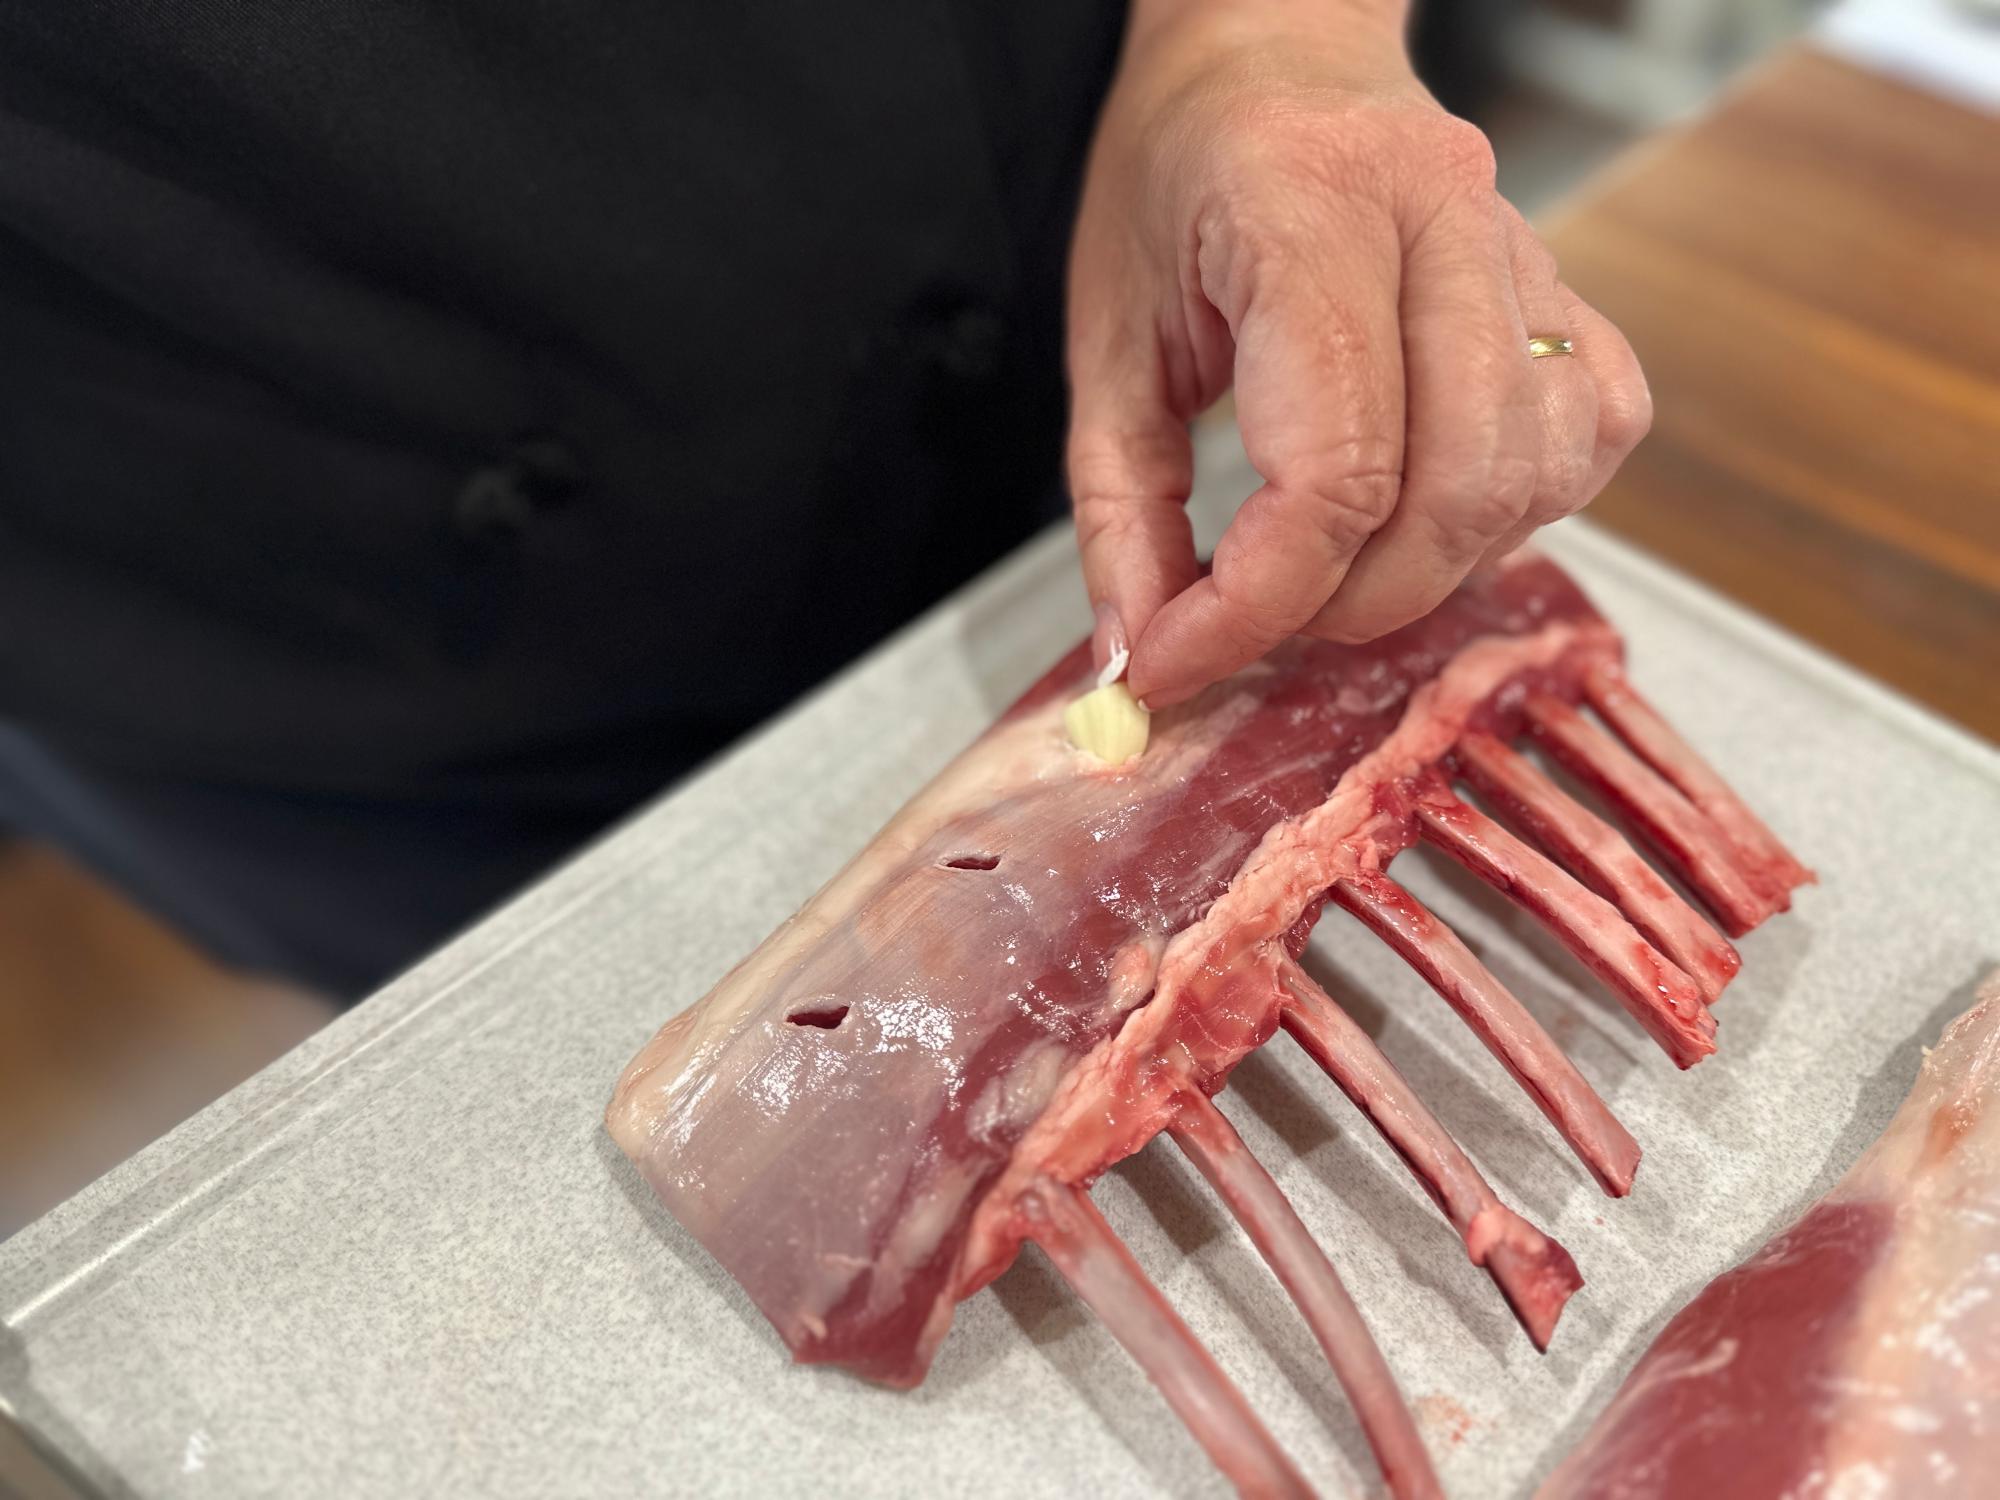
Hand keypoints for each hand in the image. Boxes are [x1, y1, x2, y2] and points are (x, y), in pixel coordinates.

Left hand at [1067, 0, 1651, 707]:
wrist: (1273, 51)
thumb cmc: (1180, 176)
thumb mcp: (1106, 340)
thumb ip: (1118, 511)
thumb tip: (1147, 657)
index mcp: (1306, 207)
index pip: (1333, 469)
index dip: (1256, 603)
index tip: (1182, 657)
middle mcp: (1442, 215)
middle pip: (1451, 489)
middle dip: (1349, 603)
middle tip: (1264, 616)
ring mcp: (1524, 246)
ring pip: (1530, 476)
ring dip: (1433, 567)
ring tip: (1338, 562)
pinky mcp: (1571, 286)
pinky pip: (1588, 435)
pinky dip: (1515, 510)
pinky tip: (1433, 504)